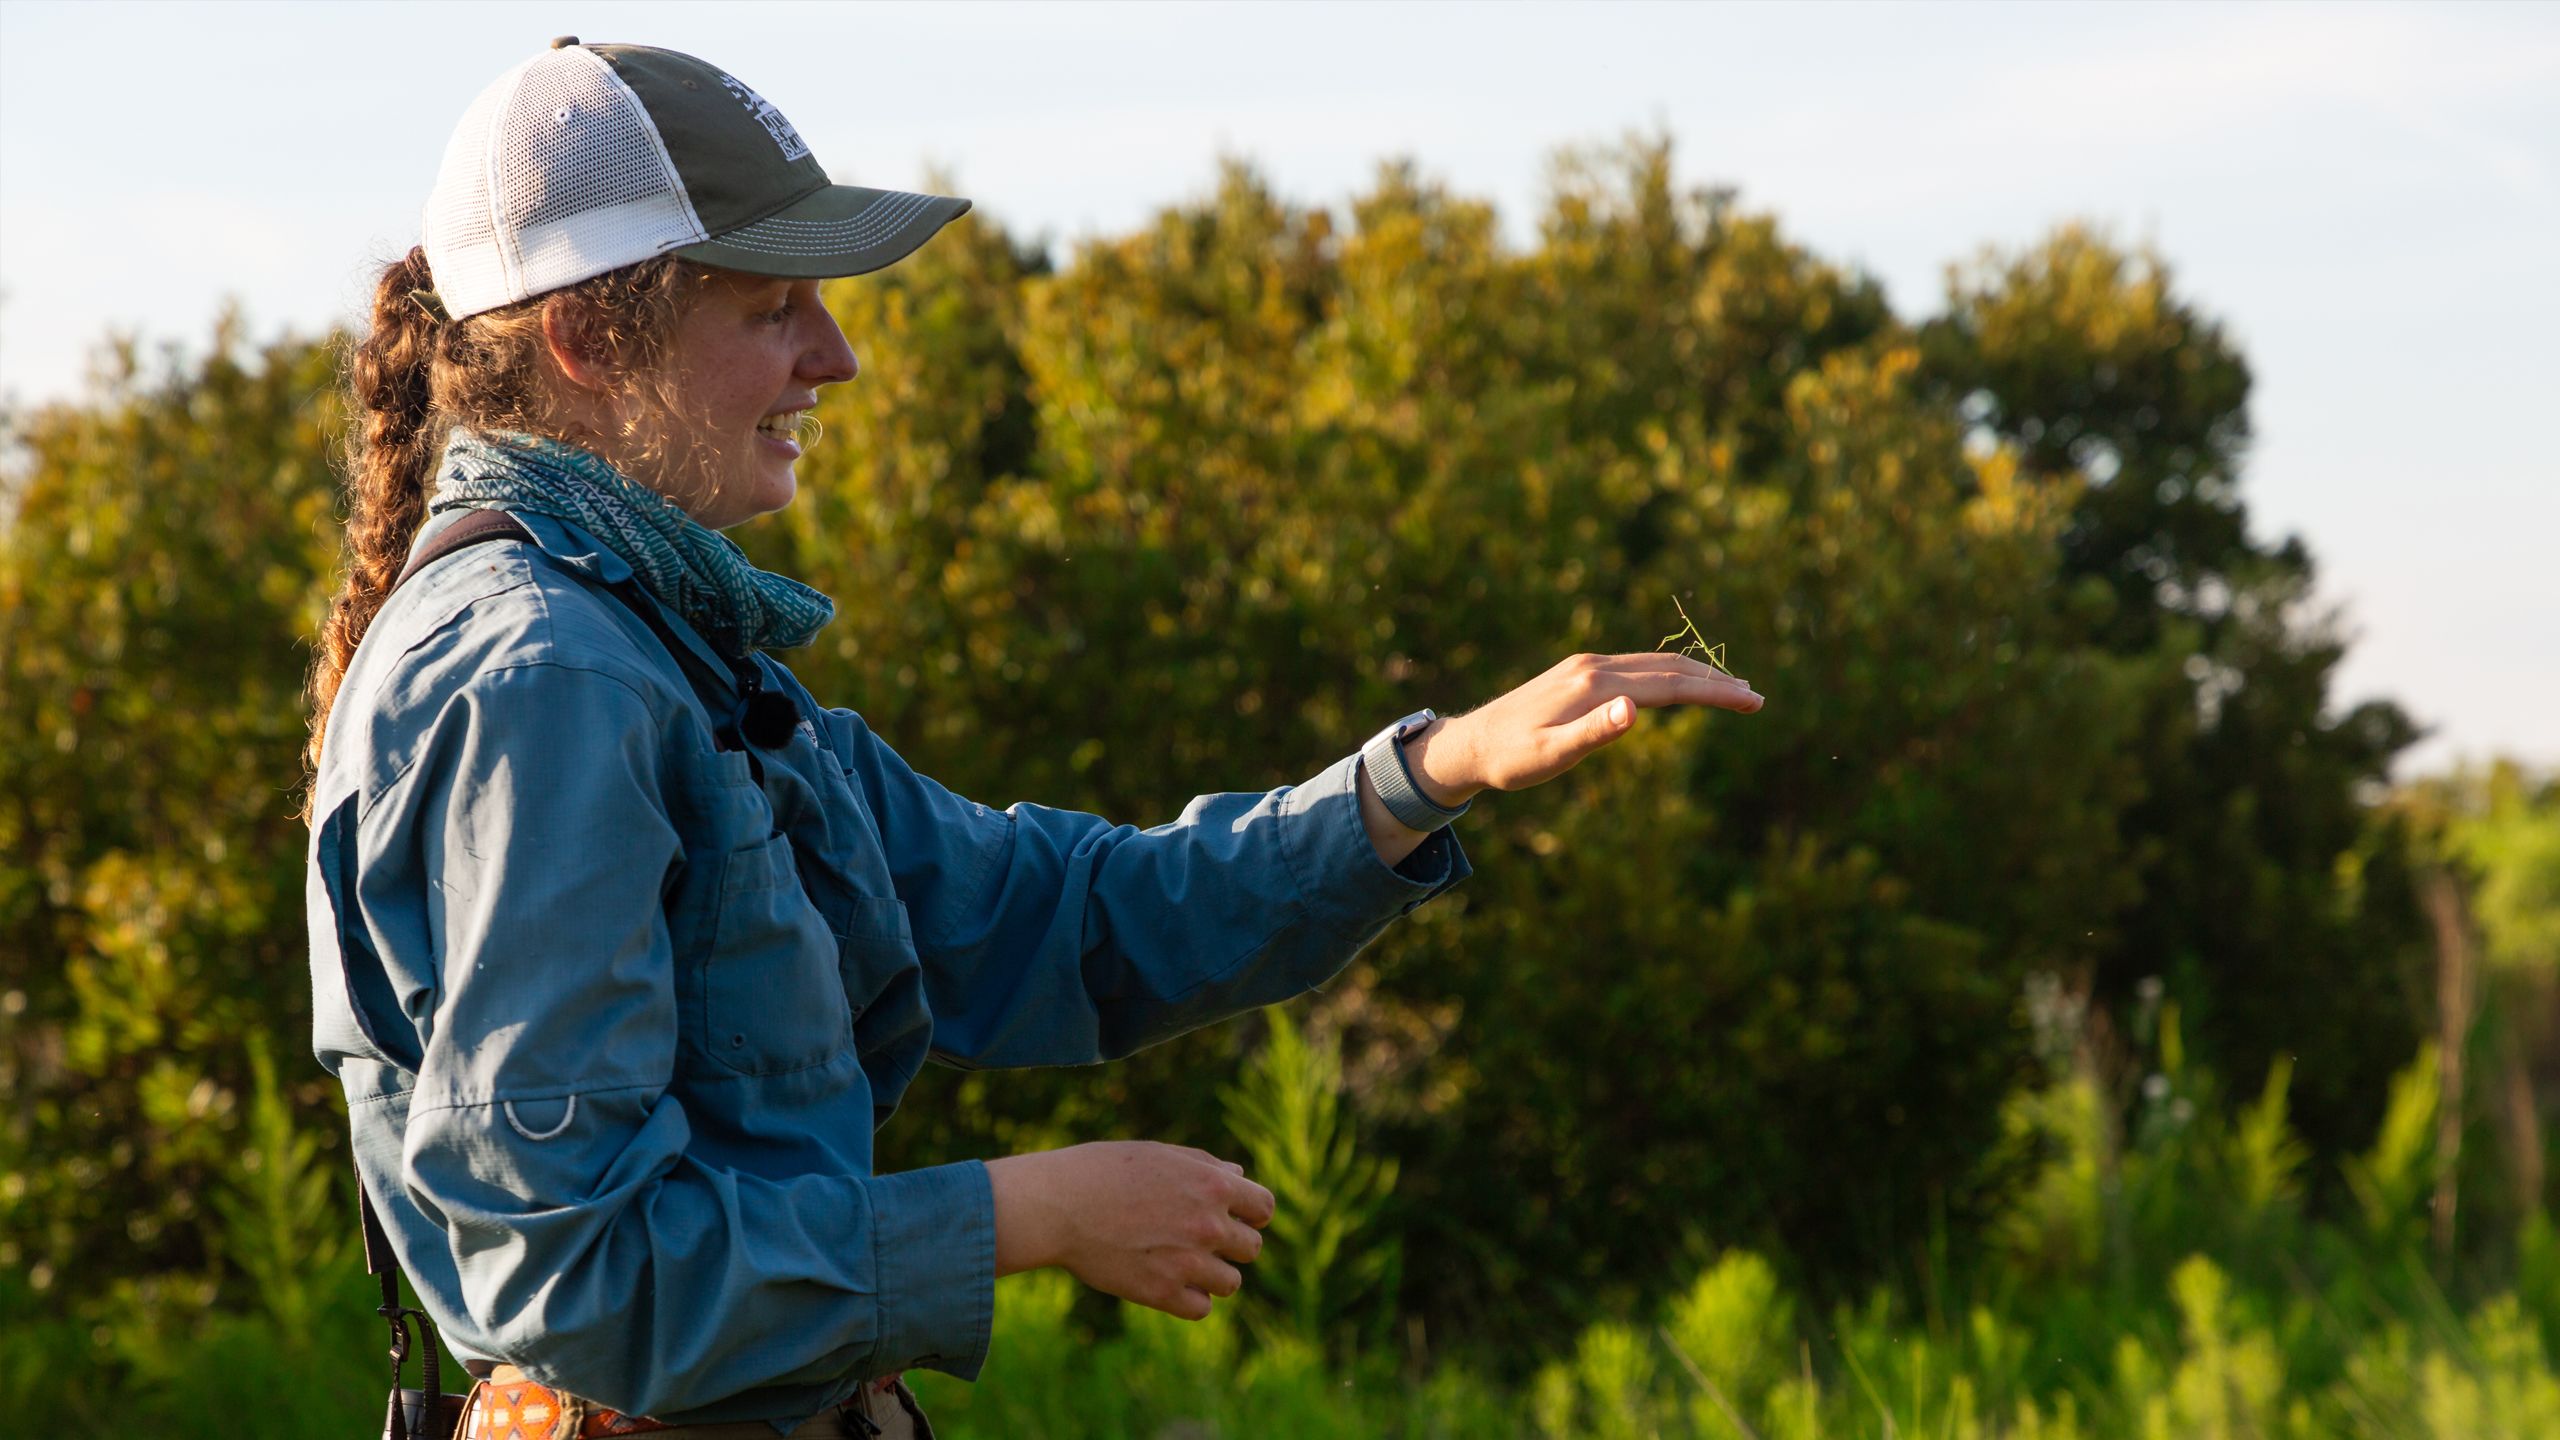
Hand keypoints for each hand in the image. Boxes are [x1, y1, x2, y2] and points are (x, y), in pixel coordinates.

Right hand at [985, 1141, 1274, 1320]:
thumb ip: (1204, 1166)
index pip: (1264, 1208)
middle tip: (1199, 1240)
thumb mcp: (1158, 1156)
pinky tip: (1169, 1283)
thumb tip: (1239, 1175)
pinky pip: (1202, 1308)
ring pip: (1231, 1283)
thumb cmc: (1102, 1171)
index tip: (1235, 1217)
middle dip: (1231, 1244)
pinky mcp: (1163, 1293)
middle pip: (1252, 1248)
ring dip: (1212, 1275)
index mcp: (1213, 1185)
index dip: (1252, 1213)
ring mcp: (1189, 1262)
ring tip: (1180, 1262)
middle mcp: (1209, 1224)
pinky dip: (1191, 1299)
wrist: (1058, 1205)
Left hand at [1408, 652, 1764, 800]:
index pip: (1670, 685)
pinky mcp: (1581, 672)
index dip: (1715, 692)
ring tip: (1731, 690)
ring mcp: (1588, 665)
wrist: (1471, 743)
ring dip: (1697, 675)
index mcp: (1595, 684)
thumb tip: (1635, 710)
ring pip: (1655, 664)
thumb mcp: (1550, 756)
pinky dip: (1670, 675)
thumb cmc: (1510, 759)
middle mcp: (1595, 665)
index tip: (1753, 701)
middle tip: (1757, 698)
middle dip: (1716, 681)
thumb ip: (1593, 734)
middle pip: (1670, 667)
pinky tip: (1680, 686)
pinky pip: (1638, 668)